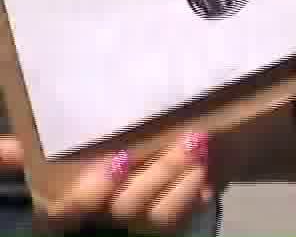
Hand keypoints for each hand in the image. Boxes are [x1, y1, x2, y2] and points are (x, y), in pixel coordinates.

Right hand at [0, 131, 211, 233]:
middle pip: (128, 207)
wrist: (150, 156)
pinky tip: (209, 168)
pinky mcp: (171, 220)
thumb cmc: (94, 154)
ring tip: (201, 145)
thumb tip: (0, 148)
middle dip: (159, 173)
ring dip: (183, 181)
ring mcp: (139, 222)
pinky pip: (184, 215)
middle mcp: (105, 217)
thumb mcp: (58, 152)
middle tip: (188, 139)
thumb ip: (27, 151)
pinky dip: (197, 192)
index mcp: (73, 204)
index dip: (94, 190)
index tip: (118, 158)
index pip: (69, 212)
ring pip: (160, 215)